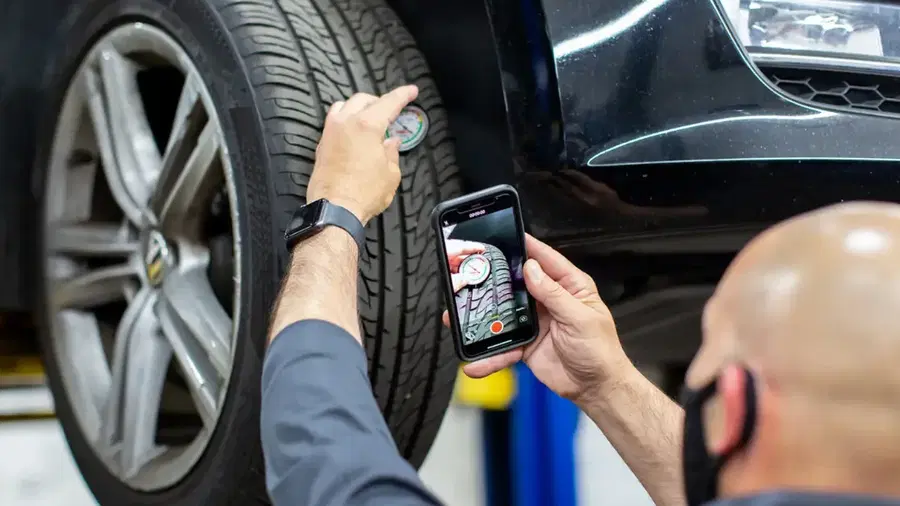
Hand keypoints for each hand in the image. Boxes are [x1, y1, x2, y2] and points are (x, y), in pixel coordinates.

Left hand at [307, 86, 418, 224]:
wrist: (335, 210)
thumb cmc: (363, 194)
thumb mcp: (390, 174)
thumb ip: (392, 153)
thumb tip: (392, 143)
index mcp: (366, 125)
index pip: (389, 102)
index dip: (403, 95)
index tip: (411, 91)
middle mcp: (345, 123)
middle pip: (363, 99)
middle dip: (379, 101)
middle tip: (391, 109)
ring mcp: (330, 133)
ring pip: (344, 106)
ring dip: (358, 107)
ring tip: (370, 117)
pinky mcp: (321, 145)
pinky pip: (333, 122)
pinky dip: (346, 120)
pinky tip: (353, 132)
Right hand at [443, 234, 633, 403]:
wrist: (595, 388)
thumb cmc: (600, 350)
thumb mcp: (580, 318)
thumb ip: (554, 294)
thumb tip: (531, 269)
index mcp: (569, 287)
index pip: (546, 260)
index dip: (528, 247)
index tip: (507, 235)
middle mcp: (549, 300)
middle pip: (518, 283)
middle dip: (495, 280)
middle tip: (472, 273)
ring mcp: (535, 321)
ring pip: (505, 313)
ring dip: (484, 317)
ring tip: (459, 316)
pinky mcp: (525, 344)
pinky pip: (503, 345)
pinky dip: (489, 354)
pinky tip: (475, 362)